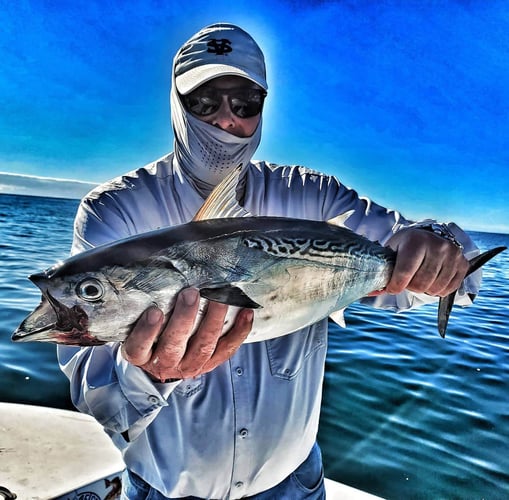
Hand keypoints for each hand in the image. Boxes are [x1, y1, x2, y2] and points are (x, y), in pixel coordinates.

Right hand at [121, 288, 253, 380]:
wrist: (158, 364)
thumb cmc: (146, 335)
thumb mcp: (132, 327)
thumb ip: (137, 308)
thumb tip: (139, 269)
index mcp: (140, 355)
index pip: (138, 347)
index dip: (146, 331)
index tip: (153, 312)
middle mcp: (163, 364)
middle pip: (173, 345)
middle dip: (184, 319)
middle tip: (190, 293)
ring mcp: (188, 366)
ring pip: (202, 347)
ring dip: (212, 321)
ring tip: (219, 298)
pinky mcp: (209, 364)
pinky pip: (226, 350)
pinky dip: (238, 332)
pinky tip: (246, 312)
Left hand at [384, 228, 468, 295]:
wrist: (427, 235)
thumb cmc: (405, 246)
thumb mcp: (392, 251)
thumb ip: (382, 270)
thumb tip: (370, 291)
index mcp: (416, 241)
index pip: (404, 273)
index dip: (395, 286)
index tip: (391, 287)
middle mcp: (437, 246)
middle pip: (420, 284)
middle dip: (409, 287)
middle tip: (406, 281)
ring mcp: (452, 254)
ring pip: (434, 289)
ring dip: (423, 289)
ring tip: (419, 278)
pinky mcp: (462, 263)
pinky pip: (448, 290)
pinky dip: (437, 290)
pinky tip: (431, 280)